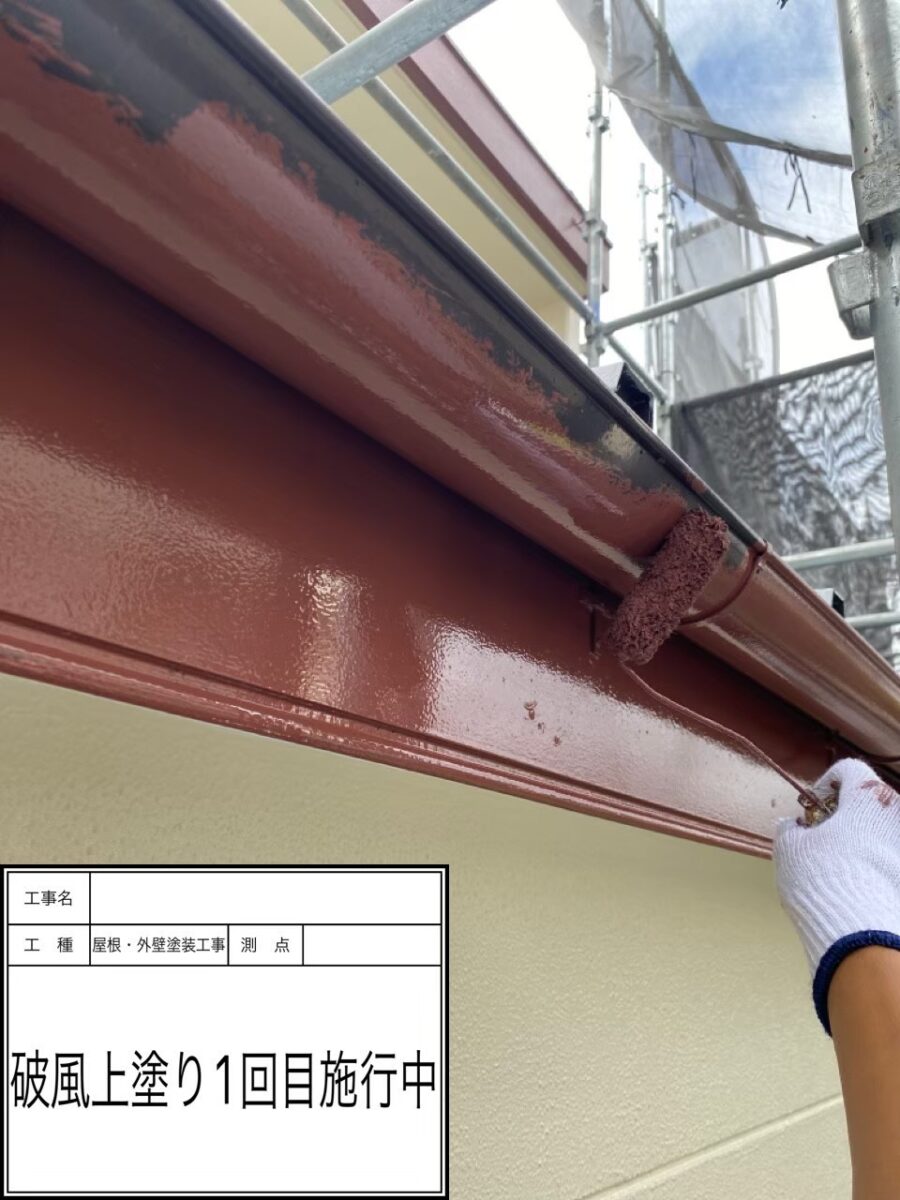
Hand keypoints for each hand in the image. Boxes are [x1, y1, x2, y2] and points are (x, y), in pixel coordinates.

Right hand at [774, 758, 899, 1033]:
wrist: (862, 938)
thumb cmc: (822, 880)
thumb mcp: (789, 847)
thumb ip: (791, 828)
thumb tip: (796, 827)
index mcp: (870, 797)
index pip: (847, 770)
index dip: (823, 784)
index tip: (810, 809)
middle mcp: (899, 816)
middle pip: (871, 802)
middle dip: (847, 815)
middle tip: (823, 838)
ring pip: (885, 833)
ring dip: (864, 840)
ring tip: (841, 866)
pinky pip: (891, 860)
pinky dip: (877, 865)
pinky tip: (859, 887)